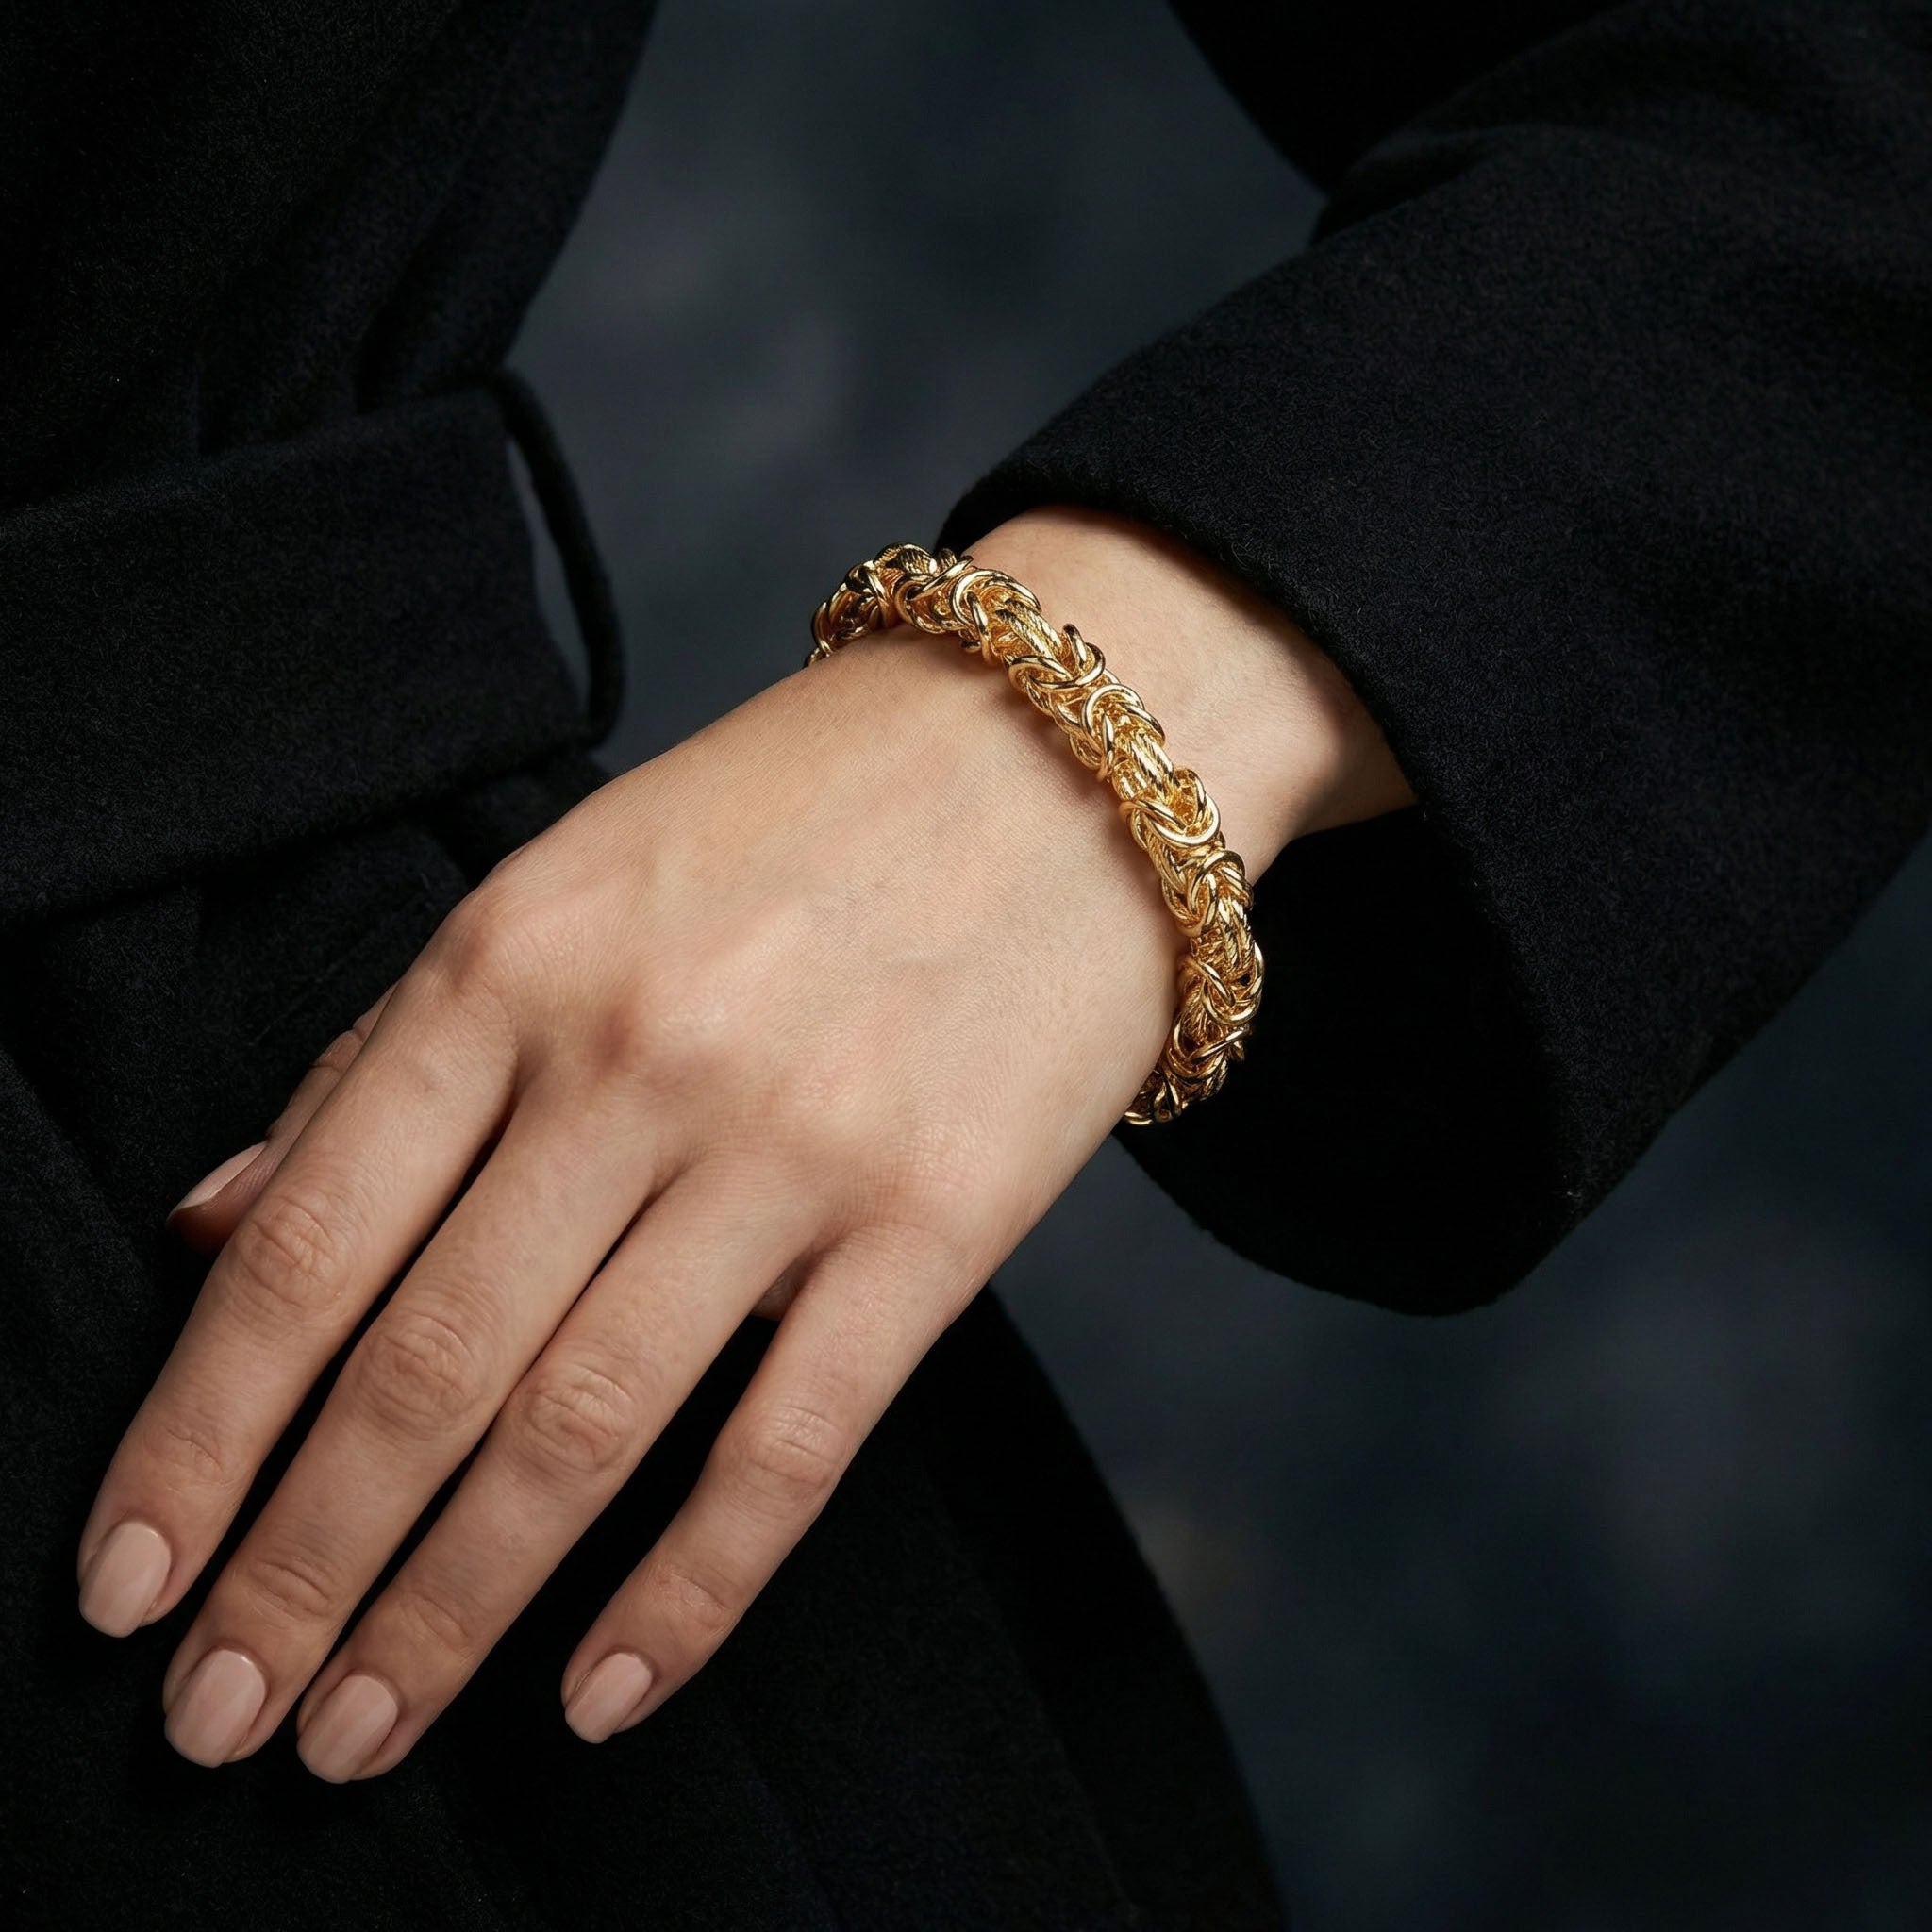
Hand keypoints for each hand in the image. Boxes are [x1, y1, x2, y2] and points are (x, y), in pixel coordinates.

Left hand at [75, 507, 1408, 1779]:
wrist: (1066, 754)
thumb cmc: (796, 820)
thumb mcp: (563, 887)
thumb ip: (388, 1058)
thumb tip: (213, 1226)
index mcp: (515, 958)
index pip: (308, 1244)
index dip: (195, 1438)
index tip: (124, 1580)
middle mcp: (637, 1056)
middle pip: (422, 1366)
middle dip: (297, 1572)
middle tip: (220, 1720)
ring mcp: (795, 1143)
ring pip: (581, 1428)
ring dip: (448, 1610)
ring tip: (361, 1736)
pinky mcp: (937, 1219)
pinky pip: (792, 1443)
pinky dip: (690, 1590)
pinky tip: (604, 1692)